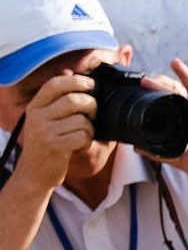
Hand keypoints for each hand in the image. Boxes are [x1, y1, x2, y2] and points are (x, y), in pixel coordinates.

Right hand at [13, 69, 98, 188]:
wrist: (33, 174)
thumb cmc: (46, 145)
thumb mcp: (45, 119)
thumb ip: (58, 100)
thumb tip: (73, 75)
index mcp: (35, 106)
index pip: (55, 84)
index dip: (76, 80)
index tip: (91, 84)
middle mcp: (37, 116)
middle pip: (74, 100)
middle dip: (91, 106)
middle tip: (92, 115)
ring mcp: (45, 131)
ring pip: (82, 120)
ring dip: (90, 128)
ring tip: (82, 134)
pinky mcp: (55, 146)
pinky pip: (83, 136)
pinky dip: (88, 141)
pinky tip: (79, 145)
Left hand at [153, 60, 187, 191]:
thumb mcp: (179, 158)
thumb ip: (160, 152)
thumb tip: (136, 147)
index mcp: (186, 123)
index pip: (168, 107)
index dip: (155, 100)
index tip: (140, 94)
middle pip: (177, 95)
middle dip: (161, 86)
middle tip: (145, 79)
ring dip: (185, 74)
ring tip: (174, 62)